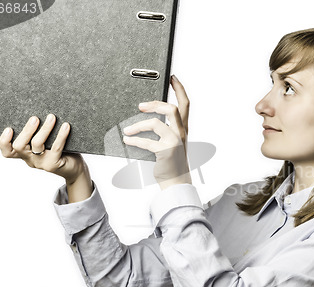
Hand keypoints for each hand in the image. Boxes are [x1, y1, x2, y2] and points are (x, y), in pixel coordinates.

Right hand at [0, 114, 92, 201]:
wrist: (74, 169)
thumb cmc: (60, 152)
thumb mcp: (46, 142)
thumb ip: (39, 133)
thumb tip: (41, 112)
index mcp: (25, 154)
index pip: (8, 151)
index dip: (4, 141)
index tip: (9, 129)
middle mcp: (30, 159)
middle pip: (19, 146)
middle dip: (26, 130)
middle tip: (35, 118)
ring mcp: (41, 163)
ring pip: (37, 144)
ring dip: (45, 129)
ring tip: (52, 117)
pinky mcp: (53, 165)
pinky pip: (56, 148)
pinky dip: (61, 135)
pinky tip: (65, 126)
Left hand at [122, 75, 190, 189]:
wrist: (176, 182)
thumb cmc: (171, 162)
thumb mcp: (172, 142)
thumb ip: (165, 129)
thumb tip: (147, 117)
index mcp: (183, 128)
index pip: (185, 104)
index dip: (179, 89)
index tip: (172, 77)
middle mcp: (181, 133)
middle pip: (172, 109)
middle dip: (154, 104)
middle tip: (140, 106)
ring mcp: (175, 142)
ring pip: (156, 123)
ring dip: (138, 125)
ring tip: (128, 130)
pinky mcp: (166, 152)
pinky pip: (148, 142)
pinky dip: (135, 141)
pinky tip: (128, 141)